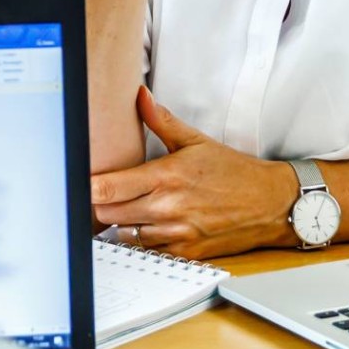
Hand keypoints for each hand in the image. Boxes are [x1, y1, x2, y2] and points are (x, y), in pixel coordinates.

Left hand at [89, 87, 297, 258]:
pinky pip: (148, 250)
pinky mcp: (185, 252)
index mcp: (166, 176)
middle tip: (104, 193)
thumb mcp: (197, 141)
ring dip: (121, 223)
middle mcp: (167, 207)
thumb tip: (140, 96)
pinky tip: (149, 226)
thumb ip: (161, 121)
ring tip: (129, 208)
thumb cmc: (235, 172)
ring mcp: (175, 232)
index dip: (87, 187)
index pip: (108, 187)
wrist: (271, 204)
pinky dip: (143, 240)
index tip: (77, 182)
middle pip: (109, 212)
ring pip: (125, 234)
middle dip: (102, 203)